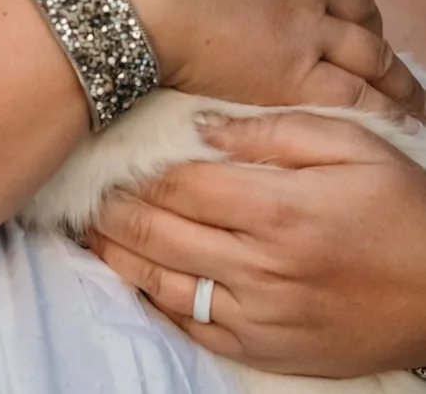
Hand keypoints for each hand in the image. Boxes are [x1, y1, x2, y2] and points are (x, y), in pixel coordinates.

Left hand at [86, 111, 425, 377]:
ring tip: (87, 228)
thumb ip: (274, 130)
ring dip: (118, 255)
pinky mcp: (267, 350)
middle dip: (112, 208)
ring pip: (163, 283)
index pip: (178, 182)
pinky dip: (154, 301)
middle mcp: (260, 266)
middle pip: (158, 231)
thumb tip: (203, 123)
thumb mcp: (351, 144)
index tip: (102, 146)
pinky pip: (194, 327)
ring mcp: (261, 315)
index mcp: (277, 208)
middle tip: (80, 186)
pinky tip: (132, 278)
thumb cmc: (401, 206)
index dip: (134, 166)